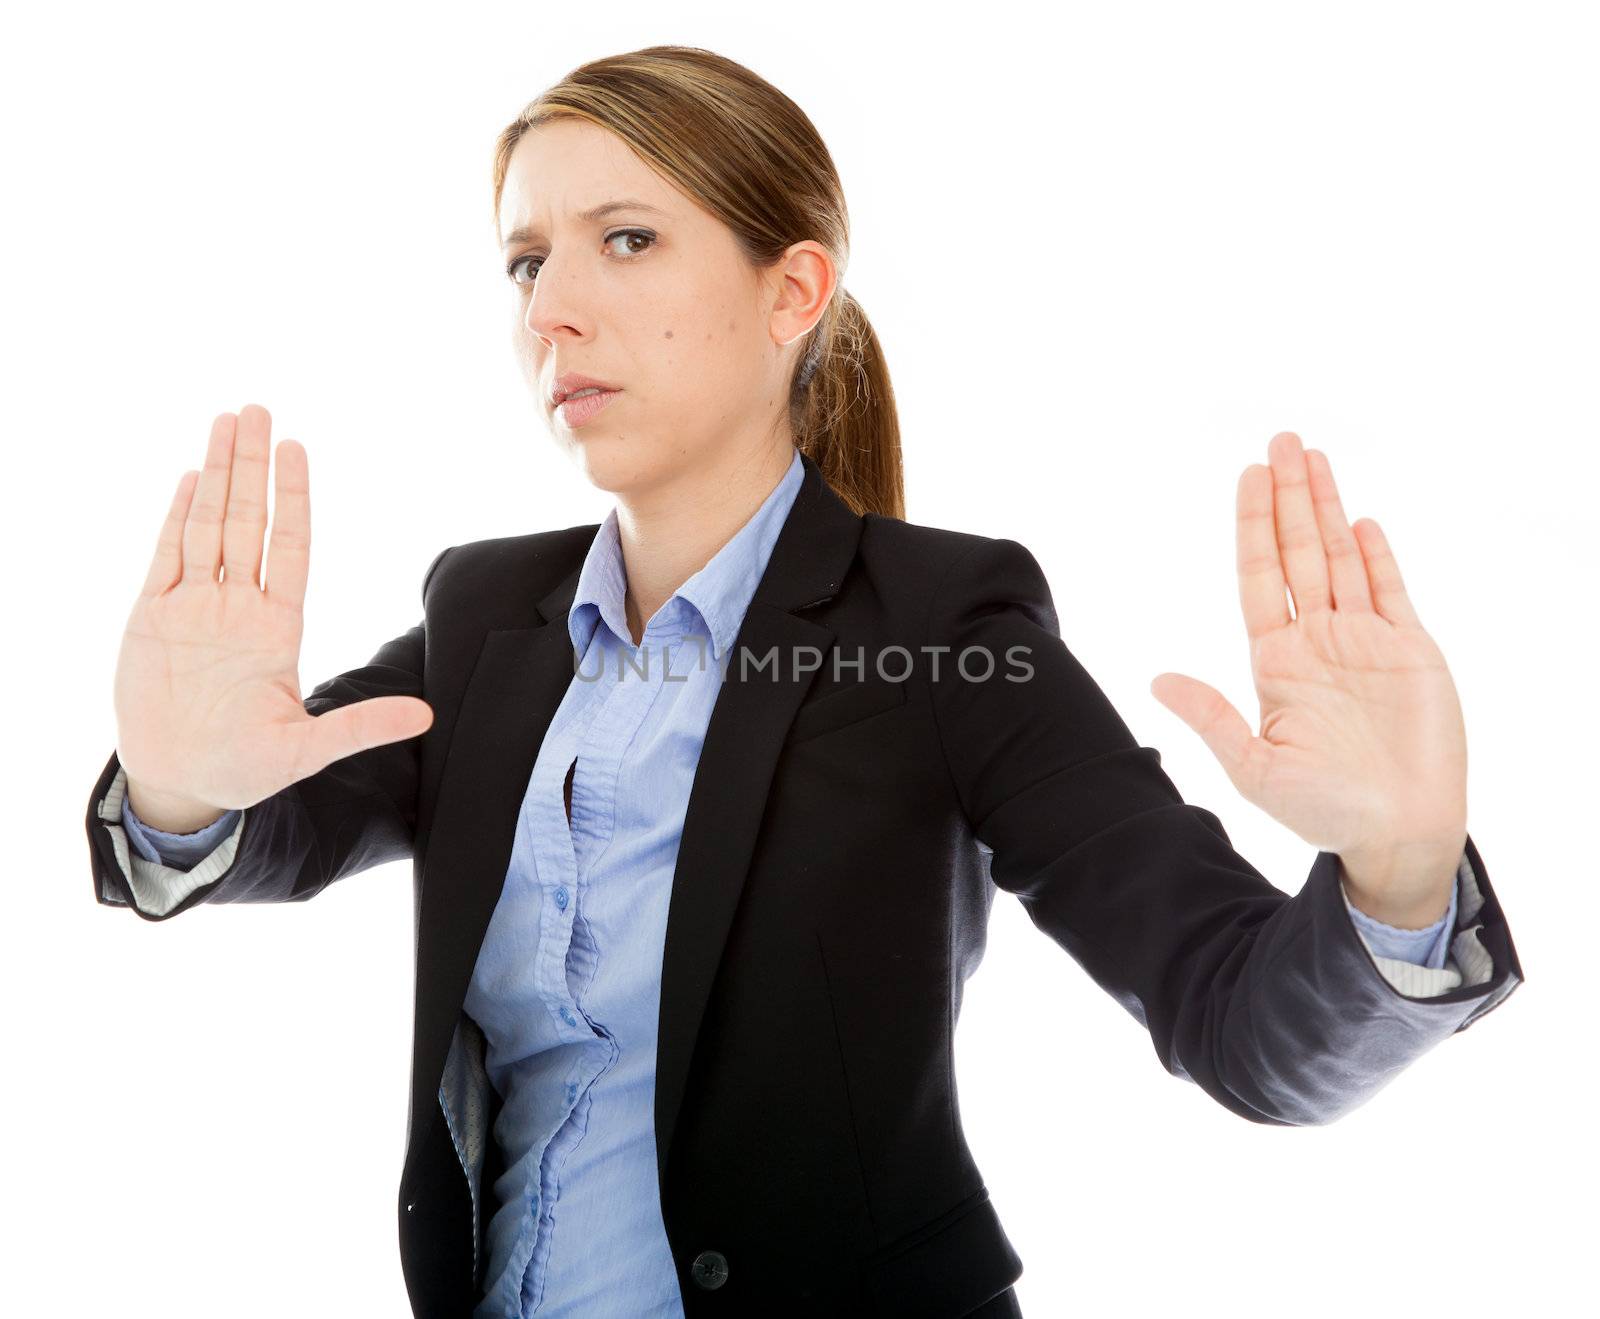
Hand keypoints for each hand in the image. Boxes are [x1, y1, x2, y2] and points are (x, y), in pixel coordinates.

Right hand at [113, 405, 433, 813]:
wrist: (183, 783)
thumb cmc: (246, 767)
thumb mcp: (309, 750)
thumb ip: (361, 726)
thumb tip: (426, 716)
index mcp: (278, 628)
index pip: (291, 546)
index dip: (294, 497)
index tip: (297, 449)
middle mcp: (239, 606)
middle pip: (248, 521)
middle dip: (252, 466)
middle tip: (257, 409)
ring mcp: (195, 607)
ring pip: (208, 526)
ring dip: (216, 475)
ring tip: (225, 423)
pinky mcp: (153, 618)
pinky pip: (166, 557)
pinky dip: (176, 517)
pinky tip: (188, 478)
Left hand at [1148, 431, 1466, 924]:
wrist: (1399, 832)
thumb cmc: (1323, 810)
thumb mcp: (1254, 766)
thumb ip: (1212, 717)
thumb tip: (1157, 681)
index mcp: (1276, 661)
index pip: (1259, 577)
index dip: (1254, 526)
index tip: (1248, 476)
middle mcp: (1317, 640)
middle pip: (1298, 552)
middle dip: (1289, 497)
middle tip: (1281, 440)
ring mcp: (1364, 641)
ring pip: (1341, 559)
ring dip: (1328, 508)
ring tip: (1313, 456)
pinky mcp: (1410, 650)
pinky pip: (1390, 591)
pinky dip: (1376, 555)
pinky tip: (1359, 519)